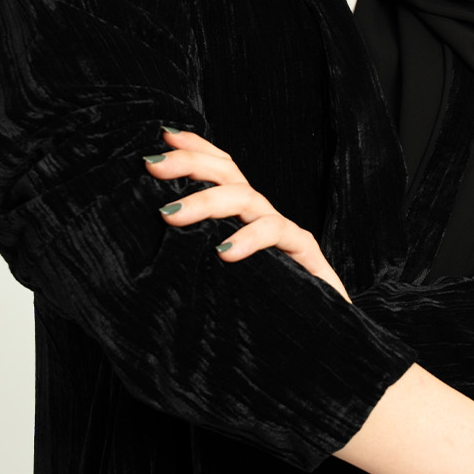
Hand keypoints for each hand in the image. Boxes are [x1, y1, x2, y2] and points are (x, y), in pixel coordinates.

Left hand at [145, 127, 352, 300]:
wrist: (321, 338)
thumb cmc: (265, 306)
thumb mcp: (221, 277)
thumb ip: (194, 256)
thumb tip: (155, 234)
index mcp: (243, 216)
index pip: (221, 169)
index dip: (195, 148)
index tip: (162, 135)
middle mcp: (262, 217)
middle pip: (228, 174)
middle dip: (190, 163)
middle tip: (152, 164)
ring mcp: (284, 233)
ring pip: (247, 199)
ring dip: (206, 202)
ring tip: (171, 215)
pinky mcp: (306, 254)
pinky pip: (277, 234)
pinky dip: (250, 238)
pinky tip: (224, 253)